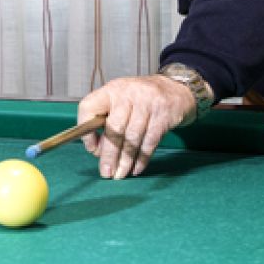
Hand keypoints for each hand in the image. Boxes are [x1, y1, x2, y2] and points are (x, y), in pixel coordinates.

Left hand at [77, 74, 198, 178]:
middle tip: (106, 173)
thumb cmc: (141, 100)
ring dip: (125, 161)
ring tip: (120, 175)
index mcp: (111, 90)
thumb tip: (98, 151)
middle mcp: (128, 94)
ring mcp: (147, 103)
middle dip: (109, 155)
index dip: (87, 131)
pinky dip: (142, 158)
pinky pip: (150, 142)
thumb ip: (107, 122)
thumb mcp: (121, 102)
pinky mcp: (164, 115)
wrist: (176, 89)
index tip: (92, 149)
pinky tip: (136, 169)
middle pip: (114, 128)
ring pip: (132, 138)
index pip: (89, 107)